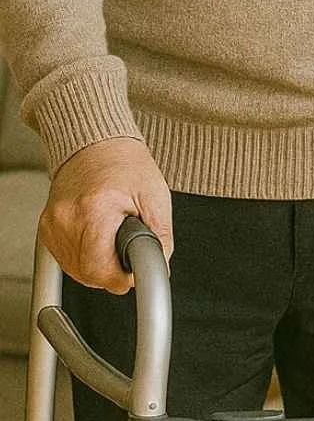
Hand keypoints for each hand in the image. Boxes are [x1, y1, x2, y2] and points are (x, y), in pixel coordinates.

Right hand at [40, 137, 173, 294]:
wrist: (96, 143)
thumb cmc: (126, 165)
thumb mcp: (155, 196)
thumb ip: (160, 237)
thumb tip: (159, 268)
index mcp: (96, 209)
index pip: (99, 269)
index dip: (121, 277)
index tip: (131, 272)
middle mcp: (68, 217)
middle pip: (87, 274)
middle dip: (112, 272)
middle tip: (126, 251)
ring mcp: (53, 224)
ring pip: (75, 271)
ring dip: (97, 266)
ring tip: (111, 238)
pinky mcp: (46, 228)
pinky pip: (66, 260)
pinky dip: (83, 257)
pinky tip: (96, 238)